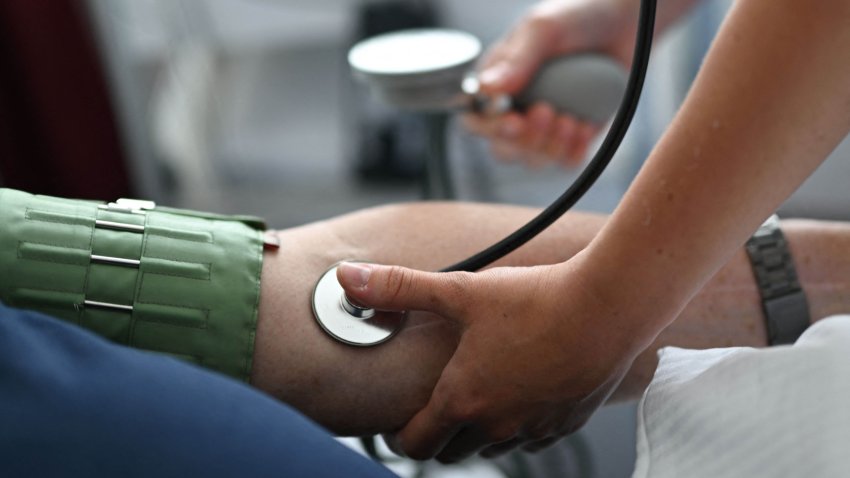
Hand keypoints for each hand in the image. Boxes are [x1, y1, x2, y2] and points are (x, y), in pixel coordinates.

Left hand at [337, 255, 647, 461]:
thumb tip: (347, 280)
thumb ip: (399, 288)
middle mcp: (495, 425)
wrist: (608, 308)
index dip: (398, 435)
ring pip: (490, 449)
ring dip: (475, 432)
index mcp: (463, 399)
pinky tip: (520, 394)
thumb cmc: (535, 300)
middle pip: (450, 452)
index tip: (396, 420)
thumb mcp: (460, 290)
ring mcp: (532, 429)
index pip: (415, 443)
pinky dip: (517, 427)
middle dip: (434, 435)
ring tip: (475, 397)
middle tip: (431, 408)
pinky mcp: (565, 424)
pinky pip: (530, 440)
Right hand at [465, 0, 636, 166]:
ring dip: (551, 146)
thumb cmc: (575, 17)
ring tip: (570, 119)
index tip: (513, 120)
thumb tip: (484, 90)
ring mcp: (546, 126)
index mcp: (497, 85)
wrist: (622, 22)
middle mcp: (517, 109)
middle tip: (546, 112)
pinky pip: (566, 161)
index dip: (489, 128)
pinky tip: (585, 126)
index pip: (476, 120)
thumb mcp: (542, 30)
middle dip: (524, 140)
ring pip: (534, 159)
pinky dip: (574, 150)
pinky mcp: (574, 135)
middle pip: (503, 149)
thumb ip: (516, 60)